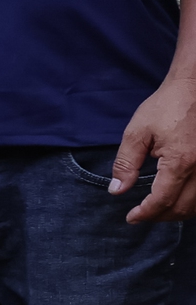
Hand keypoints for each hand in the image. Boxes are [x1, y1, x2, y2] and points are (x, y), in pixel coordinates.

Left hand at [112, 76, 195, 221]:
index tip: (131, 217)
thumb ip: (126, 163)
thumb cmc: (167, 106)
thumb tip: (117, 190)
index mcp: (180, 162)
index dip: (145, 213)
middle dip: (160, 216)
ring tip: (157, 210)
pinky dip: (192, 202)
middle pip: (183, 208)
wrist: (194, 87)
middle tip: (142, 215)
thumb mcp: (137, 132)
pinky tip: (178, 199)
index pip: (163, 201)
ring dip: (178, 212)